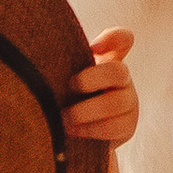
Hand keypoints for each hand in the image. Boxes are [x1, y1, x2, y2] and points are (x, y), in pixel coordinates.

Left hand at [65, 27, 138, 150]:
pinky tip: (72, 130)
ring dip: (86, 110)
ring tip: (64, 116)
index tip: (94, 48)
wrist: (75, 132)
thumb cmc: (68, 99)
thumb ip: (63, 62)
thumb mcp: (65, 77)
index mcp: (108, 61)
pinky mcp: (127, 127)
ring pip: (116, 103)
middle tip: (71, 87)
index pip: (122, 39)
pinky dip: (90, 129)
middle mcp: (122, 80)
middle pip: (118, 71)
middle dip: (92, 79)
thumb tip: (45, 51)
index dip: (113, 39)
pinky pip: (113, 127)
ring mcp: (128, 103)